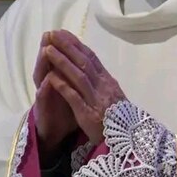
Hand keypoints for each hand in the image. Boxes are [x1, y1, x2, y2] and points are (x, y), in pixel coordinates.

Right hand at [32, 32, 77, 157]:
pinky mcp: (43, 108)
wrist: (56, 130)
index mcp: (60, 77)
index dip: (62, 46)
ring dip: (44, 64)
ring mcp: (45, 95)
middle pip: (48, 63)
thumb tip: (84, 58)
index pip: (60, 58)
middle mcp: (50, 83)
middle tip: (50, 33)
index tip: (63, 30)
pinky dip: (45, 89)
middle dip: (50, 48)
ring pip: (43, 77)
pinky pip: (44, 98)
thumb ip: (75, 75)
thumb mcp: (74, 89)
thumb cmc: (67, 108)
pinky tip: (47, 79)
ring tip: (45, 50)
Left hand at [44, 29, 127, 143]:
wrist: (129, 143)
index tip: (64, 33)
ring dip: (62, 62)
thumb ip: (104, 84)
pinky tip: (51, 77)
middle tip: (53, 33)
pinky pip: (74, 97)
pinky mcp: (89, 114)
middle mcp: (104, 87)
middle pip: (84, 62)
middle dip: (67, 47)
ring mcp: (97, 100)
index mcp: (109, 82)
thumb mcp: (114, 97)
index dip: (77, 45)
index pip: (92, 58)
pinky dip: (63, 86)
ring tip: (48, 49)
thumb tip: (94, 69)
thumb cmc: (119, 121)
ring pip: (78, 76)